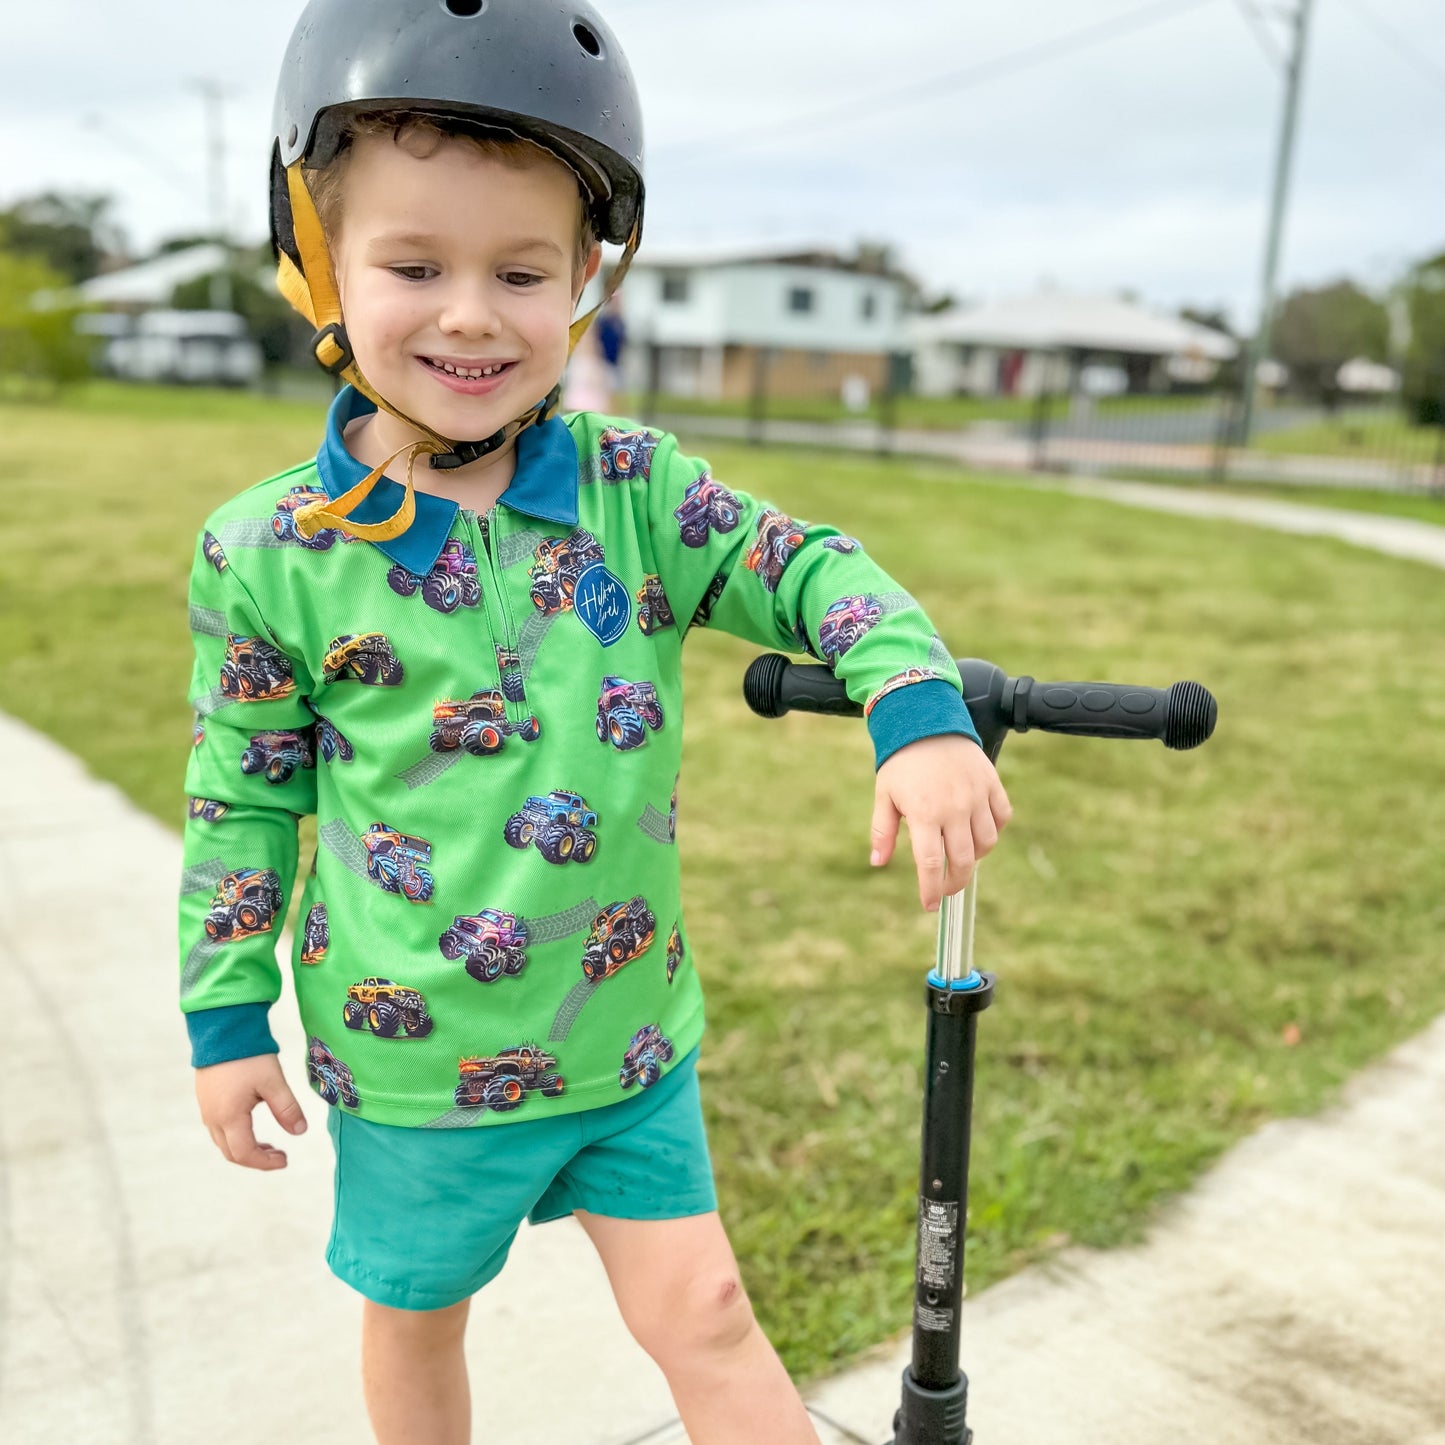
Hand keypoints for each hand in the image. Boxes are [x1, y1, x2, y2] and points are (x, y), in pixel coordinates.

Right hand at [195, 1054, 307, 1170]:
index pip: (245, 1153)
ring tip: (268, 1145)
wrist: (221, 1029)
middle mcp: (213, 1118)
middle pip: (231, 1153)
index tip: (285, 1160)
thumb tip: (300, 1131)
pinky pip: (218, 1128)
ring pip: (223, 1142)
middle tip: (279, 1155)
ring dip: (245, 1148)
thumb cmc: (248, 1055)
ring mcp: (206, 1109)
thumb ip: (287, 1108)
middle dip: (256, 1159)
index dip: (265, 1163)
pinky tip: (251, 1126)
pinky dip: (236, 1136)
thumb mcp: (273, 1082)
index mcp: (229, 1117)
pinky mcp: (205, 1099)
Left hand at [871, 734, 1011, 911]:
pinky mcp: (992, 784)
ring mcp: (976, 796)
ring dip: (974, 857)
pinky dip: (993, 830)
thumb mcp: (885, 795)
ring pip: (986, 843)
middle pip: (964, 861)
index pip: (932, 864)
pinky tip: (978, 832)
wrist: (927, 720)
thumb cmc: (902, 761)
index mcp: (924, 813)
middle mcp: (954, 808)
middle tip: (945, 888)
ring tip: (960, 856)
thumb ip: (883, 831)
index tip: (929, 905)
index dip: (931, 889)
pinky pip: (1001, 818)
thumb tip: (878, 863)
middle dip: (954, 882)